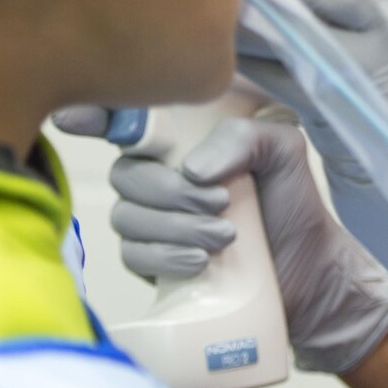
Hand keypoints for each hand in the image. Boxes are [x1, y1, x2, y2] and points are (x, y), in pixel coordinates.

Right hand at [54, 109, 387, 373]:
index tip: (78, 120)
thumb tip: (191, 168)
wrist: (309, 272)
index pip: (128, 117)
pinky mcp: (153, 261)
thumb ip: (246, 136)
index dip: (95, 114)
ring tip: (225, 236)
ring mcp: (153, 218)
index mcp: (186, 136)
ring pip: (127, 217)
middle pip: (125, 174)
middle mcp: (160, 172)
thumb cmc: (293, 203)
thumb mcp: (284, 152)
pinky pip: (132, 255)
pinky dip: (164, 257)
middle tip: (222, 204)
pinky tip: (200, 261)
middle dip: (171, 192)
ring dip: (174, 228)